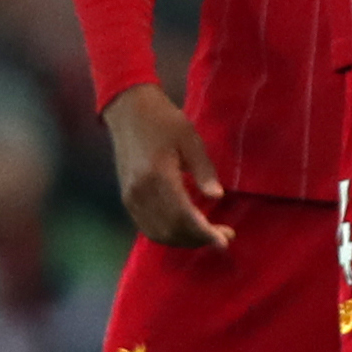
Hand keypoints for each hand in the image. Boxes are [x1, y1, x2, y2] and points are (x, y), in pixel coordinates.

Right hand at [103, 85, 233, 250]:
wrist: (128, 111)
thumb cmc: (164, 121)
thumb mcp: (190, 139)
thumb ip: (203, 170)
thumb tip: (217, 197)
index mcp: (157, 176)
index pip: (183, 216)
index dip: (204, 233)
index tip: (224, 241)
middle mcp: (140, 192)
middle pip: (171, 230)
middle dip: (198, 239)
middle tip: (224, 236)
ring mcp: (130, 197)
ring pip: (158, 233)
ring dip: (184, 240)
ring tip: (208, 235)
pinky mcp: (127, 198)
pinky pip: (147, 226)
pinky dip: (168, 234)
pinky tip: (187, 230)